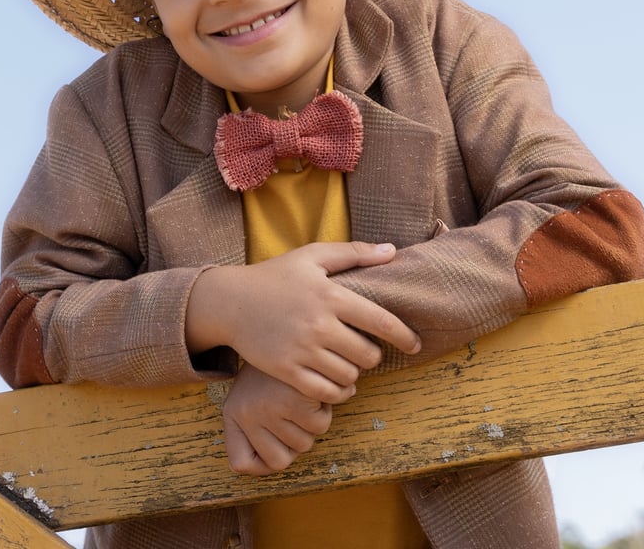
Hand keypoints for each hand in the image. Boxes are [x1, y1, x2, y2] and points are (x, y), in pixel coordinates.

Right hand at [186, 241, 420, 402]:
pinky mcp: (286, 370)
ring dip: (353, 374)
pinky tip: (334, 383)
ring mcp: (301, 349)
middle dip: (372, 355)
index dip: (405, 336)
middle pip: (368, 355)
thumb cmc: (274, 276)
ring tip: (345, 365)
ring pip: (349, 376)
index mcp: (330, 295)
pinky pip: (325, 392)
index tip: (414, 344)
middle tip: (362, 351)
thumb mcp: (311, 256)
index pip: (382, 322)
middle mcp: (318, 324)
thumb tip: (393, 251)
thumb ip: (353, 252)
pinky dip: (336, 392)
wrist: (228, 301)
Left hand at [222, 362, 335, 474]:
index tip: (273, 445)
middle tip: (292, 410)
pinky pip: (319, 424)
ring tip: (302, 396)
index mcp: (232, 414)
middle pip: (284, 459)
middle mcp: (245, 414)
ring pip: (305, 443)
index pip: (242, 464)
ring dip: (311, 422)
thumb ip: (253, 433)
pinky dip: (324, 408)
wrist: (287, 324)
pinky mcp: (294, 398)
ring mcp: (269, 408)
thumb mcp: (251, 397)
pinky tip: (313, 388)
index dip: (260, 463)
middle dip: (295, 438)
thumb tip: (254, 468)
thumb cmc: (274, 370)